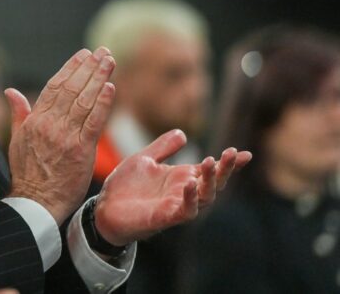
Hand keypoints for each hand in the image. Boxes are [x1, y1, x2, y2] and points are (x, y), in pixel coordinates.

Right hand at [5, 47, 115, 224]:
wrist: (35, 203)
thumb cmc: (27, 173)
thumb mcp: (17, 139)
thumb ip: (19, 112)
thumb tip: (10, 90)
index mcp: (35, 120)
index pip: (54, 86)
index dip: (70, 68)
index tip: (83, 55)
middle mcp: (49, 124)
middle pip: (72, 88)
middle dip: (89, 67)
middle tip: (102, 51)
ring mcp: (65, 136)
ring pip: (84, 100)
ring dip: (98, 78)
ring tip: (109, 61)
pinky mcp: (80, 150)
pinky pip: (93, 122)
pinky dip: (102, 103)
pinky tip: (110, 87)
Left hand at [93, 129, 251, 245]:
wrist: (104, 207)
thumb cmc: (125, 186)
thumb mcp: (144, 159)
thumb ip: (163, 147)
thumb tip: (183, 133)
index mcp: (180, 177)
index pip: (209, 169)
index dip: (228, 164)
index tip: (246, 154)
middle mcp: (183, 192)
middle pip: (214, 183)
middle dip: (225, 169)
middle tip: (231, 153)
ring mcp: (176, 205)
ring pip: (205, 197)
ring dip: (210, 181)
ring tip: (210, 162)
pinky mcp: (165, 217)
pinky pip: (185, 211)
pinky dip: (191, 198)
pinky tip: (191, 183)